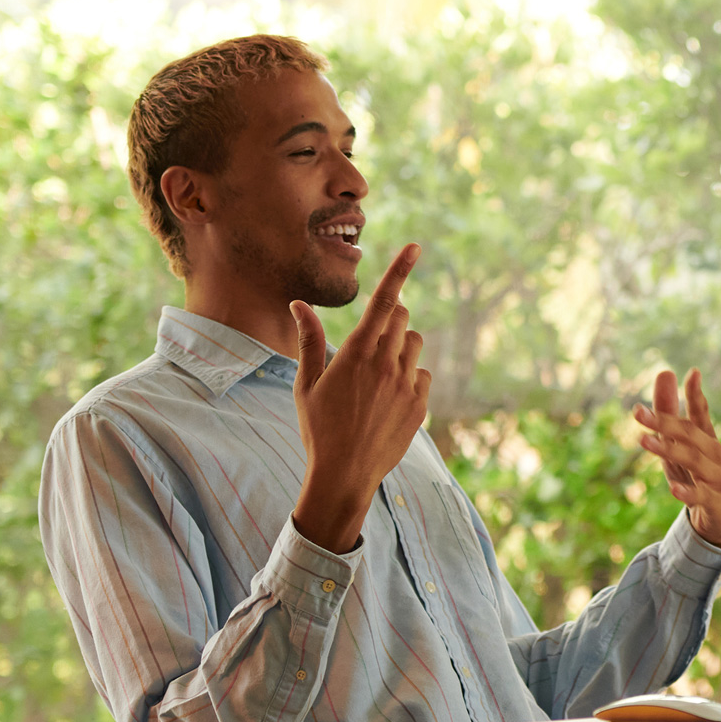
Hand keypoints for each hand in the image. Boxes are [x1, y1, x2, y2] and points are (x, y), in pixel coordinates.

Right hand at [290, 245, 430, 551]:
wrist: (344, 475)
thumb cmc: (318, 428)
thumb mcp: (306, 383)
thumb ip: (309, 340)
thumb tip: (298, 304)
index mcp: (357, 353)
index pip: (384, 301)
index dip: (400, 270)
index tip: (417, 246)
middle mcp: (387, 364)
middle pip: (402, 318)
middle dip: (390, 318)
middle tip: (370, 340)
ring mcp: (407, 385)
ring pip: (415, 345)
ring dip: (401, 347)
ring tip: (378, 372)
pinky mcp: (420, 406)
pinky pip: (422, 375)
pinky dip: (409, 377)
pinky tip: (389, 398)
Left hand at [634, 368, 720, 550]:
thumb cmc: (700, 475)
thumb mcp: (681, 444)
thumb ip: (670, 411)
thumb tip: (666, 371)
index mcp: (706, 438)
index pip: (701, 413)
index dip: (696, 395)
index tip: (693, 373)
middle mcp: (714, 454)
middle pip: (691, 434)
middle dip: (664, 422)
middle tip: (638, 412)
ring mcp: (716, 478)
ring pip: (694, 461)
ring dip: (668, 451)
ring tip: (644, 442)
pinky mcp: (715, 502)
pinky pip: (701, 496)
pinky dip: (688, 492)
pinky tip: (673, 488)